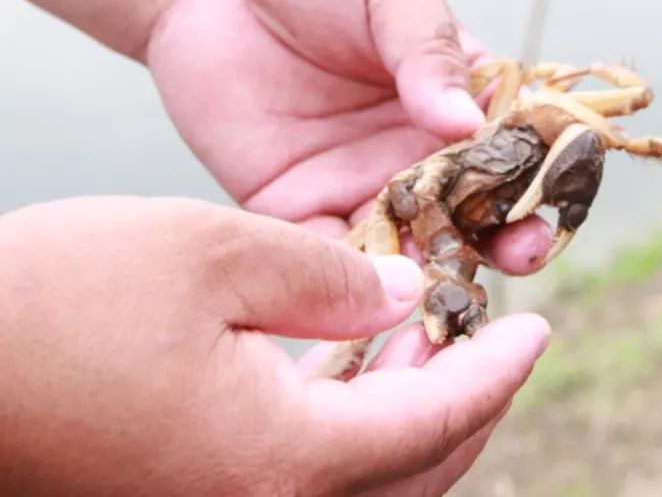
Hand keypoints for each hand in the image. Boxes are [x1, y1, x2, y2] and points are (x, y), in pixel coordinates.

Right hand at [0, 197, 549, 495]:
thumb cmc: (58, 300)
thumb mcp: (213, 253)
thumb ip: (330, 278)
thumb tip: (402, 300)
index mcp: (282, 460)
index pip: (435, 419)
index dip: (498, 371)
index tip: (538, 329)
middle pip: (413, 473)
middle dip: (467, 405)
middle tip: (490, 338)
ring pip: (362, 486)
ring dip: (409, 419)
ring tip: (423, 342)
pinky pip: (299, 482)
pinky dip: (346, 432)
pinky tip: (343, 369)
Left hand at [148, 0, 549, 272]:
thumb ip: (430, 48)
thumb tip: (467, 123)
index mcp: (460, 93)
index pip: (516, 147)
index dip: (541, 179)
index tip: (551, 202)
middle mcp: (421, 149)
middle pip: (477, 210)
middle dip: (503, 239)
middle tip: (518, 254)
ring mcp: (364, 183)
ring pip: (415, 246)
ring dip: (436, 271)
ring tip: (448, 283)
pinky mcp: (302, 208)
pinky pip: (336, 259)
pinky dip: (358, 284)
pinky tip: (374, 291)